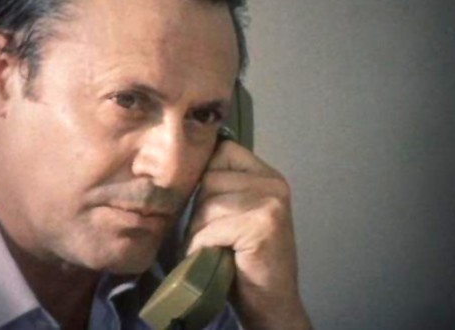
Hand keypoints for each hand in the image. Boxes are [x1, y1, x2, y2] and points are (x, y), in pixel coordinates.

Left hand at [186, 140, 310, 329]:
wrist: (271, 303)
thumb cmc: (245, 259)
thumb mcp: (236, 213)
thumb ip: (221, 188)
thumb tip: (181, 165)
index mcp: (267, 175)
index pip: (223, 152)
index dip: (206, 177)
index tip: (207, 206)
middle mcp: (273, 183)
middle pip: (210, 178)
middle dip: (200, 211)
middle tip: (210, 237)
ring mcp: (270, 202)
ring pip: (207, 204)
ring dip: (198, 231)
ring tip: (211, 248)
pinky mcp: (262, 225)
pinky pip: (210, 228)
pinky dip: (202, 247)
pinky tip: (214, 258)